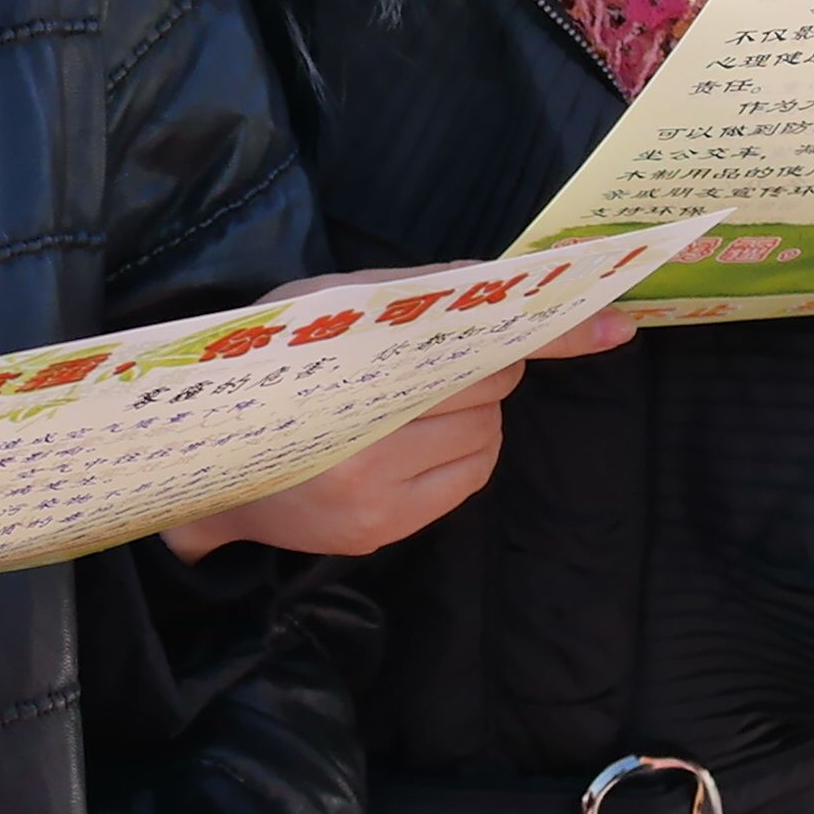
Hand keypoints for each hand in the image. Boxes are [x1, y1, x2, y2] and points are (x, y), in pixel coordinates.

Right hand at [158, 295, 636, 560]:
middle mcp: (365, 440)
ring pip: (488, 434)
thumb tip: (502, 283)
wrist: (198, 468)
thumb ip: (411, 291)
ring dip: (469, 413)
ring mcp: (377, 495)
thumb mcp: (323, 307)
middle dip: (479, 366)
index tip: (615, 323)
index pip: (474, 339)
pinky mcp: (384, 530)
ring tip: (405, 408)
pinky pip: (470, 476)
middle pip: (490, 385)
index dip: (549, 331)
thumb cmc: (268, 368)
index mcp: (349, 368)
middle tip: (424, 364)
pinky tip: (408, 443)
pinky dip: (459, 451)